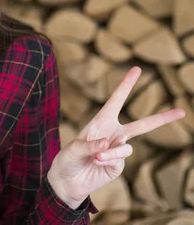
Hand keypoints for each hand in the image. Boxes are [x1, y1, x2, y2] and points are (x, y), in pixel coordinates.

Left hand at [47, 66, 185, 208]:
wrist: (68, 181)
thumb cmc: (69, 158)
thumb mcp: (75, 147)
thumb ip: (91, 144)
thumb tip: (109, 144)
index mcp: (102, 121)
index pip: (117, 100)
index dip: (127, 84)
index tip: (137, 69)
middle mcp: (113, 133)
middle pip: (143, 126)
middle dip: (162, 118)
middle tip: (181, 111)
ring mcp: (118, 150)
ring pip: (126, 146)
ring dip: (111, 151)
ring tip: (96, 157)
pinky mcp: (118, 165)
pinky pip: (120, 159)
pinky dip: (108, 159)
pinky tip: (97, 162)